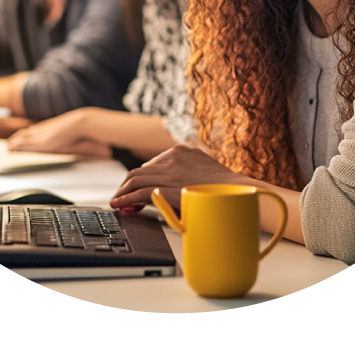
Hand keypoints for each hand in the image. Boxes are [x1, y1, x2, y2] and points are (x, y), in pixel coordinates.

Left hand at [7, 110, 110, 156]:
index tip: (24, 133)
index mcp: (53, 126)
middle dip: (20, 136)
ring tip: (9, 146)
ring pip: (23, 137)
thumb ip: (77, 131)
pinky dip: (16, 145)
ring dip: (15, 141)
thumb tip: (88, 134)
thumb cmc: (83, 126)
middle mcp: (45, 128)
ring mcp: (41, 134)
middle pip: (29, 132)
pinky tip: (11, 148)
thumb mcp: (78, 128)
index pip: (38, 128)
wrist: (81, 123)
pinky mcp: (39, 141)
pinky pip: (23, 143)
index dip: (30, 132)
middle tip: (11, 141)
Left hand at [109, 145, 250, 209]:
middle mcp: (173, 156)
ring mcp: (169, 170)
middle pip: (141, 170)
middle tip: (122, 198)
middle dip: (128, 185)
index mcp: (182, 151)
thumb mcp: (203, 173)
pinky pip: (139, 191)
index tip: (136, 190)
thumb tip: (172, 189)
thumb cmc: (224, 189)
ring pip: (135, 178)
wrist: (237, 194)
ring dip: (123, 191)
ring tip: (117, 202)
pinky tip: (119, 204)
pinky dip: (126, 198)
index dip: (141, 178)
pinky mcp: (166, 185)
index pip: (153, 164)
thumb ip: (187, 175)